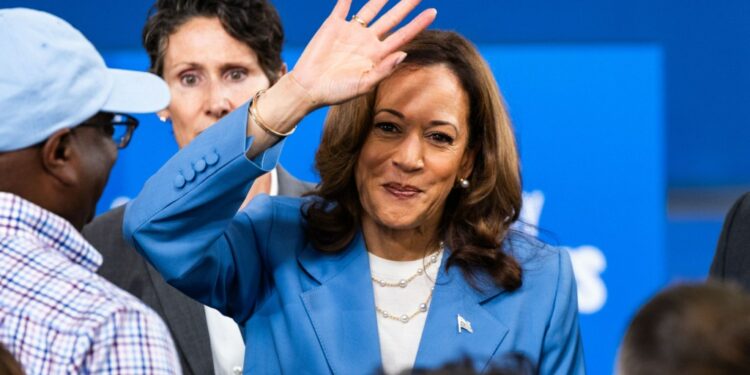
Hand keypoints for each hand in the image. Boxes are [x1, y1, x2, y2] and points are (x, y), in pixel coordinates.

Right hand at [290, 0, 436, 107]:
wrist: (308, 88)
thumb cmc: (337, 92)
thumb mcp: (364, 85)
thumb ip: (384, 69)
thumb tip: (404, 53)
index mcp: (377, 55)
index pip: (403, 35)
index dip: (418, 24)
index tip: (433, 12)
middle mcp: (367, 41)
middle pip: (391, 18)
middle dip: (405, 4)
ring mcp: (351, 31)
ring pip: (370, 8)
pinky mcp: (333, 25)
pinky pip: (343, 5)